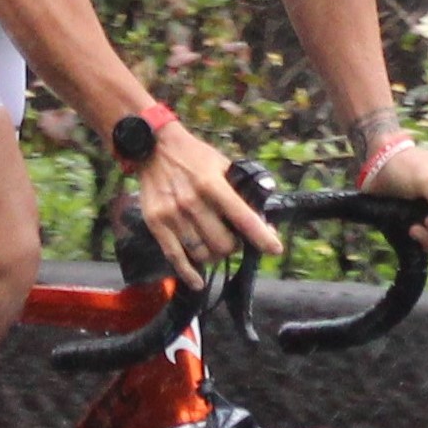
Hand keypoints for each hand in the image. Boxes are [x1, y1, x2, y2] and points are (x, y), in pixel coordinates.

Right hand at [136, 124, 282, 287]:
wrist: (153, 147)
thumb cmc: (192, 156)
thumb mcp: (221, 163)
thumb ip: (240, 186)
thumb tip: (263, 211)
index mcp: (212, 184)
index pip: (243, 217)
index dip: (262, 237)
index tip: (274, 249)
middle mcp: (192, 202)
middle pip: (223, 244)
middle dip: (234, 246)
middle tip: (233, 239)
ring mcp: (172, 215)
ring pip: (202, 254)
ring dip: (214, 255)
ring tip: (214, 246)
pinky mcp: (156, 223)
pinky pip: (175, 257)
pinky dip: (189, 273)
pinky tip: (198, 281)